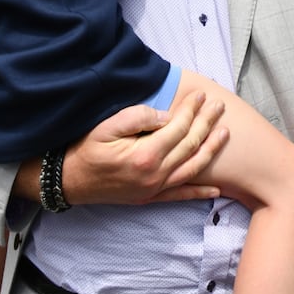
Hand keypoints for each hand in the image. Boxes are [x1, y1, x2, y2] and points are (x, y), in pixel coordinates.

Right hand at [61, 92, 228, 204]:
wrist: (68, 180)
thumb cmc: (86, 150)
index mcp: (145, 155)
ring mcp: (154, 188)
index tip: (201, 95)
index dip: (192, 110)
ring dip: (211, 150)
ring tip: (225, 133)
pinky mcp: (149, 197)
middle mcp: (154, 175)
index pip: (179, 128)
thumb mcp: (107, 126)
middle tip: (219, 106)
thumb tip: (165, 116)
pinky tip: (217, 189)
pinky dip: (199, 192)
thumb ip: (138, 117)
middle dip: (207, 123)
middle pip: (190, 145)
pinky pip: (180, 195)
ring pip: (192, 169)